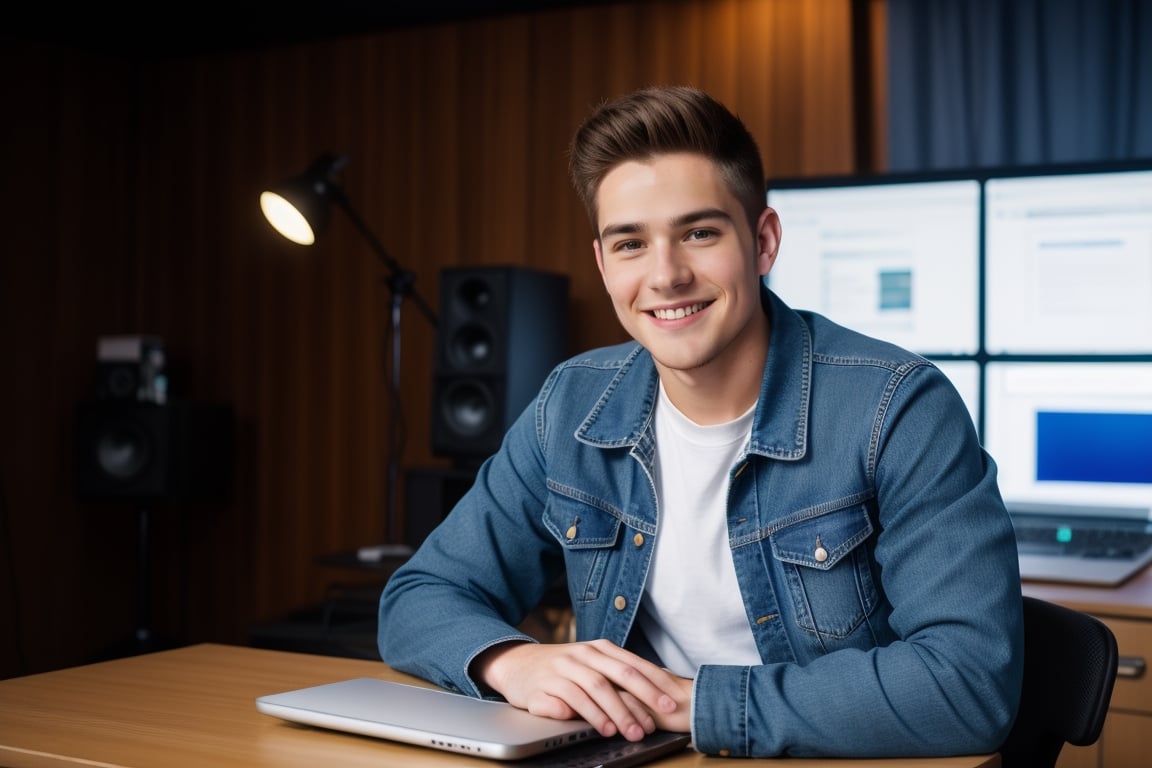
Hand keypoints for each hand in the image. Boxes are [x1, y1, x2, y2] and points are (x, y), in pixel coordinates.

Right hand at [472, 639, 692, 739]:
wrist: (516, 662)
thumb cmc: (563, 667)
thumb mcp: (591, 663)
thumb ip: (619, 673)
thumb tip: (659, 689)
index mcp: (599, 648)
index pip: (632, 665)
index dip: (654, 684)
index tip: (671, 703)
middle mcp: (582, 655)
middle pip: (615, 676)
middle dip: (637, 701)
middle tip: (652, 724)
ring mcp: (561, 669)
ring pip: (592, 689)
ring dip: (612, 712)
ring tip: (625, 732)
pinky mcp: (542, 686)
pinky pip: (565, 700)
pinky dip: (583, 714)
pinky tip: (596, 727)